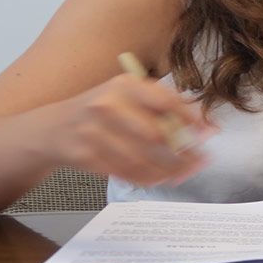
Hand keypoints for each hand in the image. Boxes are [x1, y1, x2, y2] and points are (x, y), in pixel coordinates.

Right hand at [47, 74, 215, 185]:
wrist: (55, 127)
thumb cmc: (103, 110)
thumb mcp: (130, 96)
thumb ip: (165, 107)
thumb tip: (206, 127)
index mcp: (125, 85)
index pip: (164, 101)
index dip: (190, 119)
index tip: (208, 133)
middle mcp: (107, 105)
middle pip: (155, 135)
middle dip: (183, 152)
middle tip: (200, 161)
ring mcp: (94, 132)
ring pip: (141, 158)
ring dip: (168, 169)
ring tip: (185, 173)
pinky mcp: (85, 156)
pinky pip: (124, 171)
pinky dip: (147, 177)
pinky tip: (160, 178)